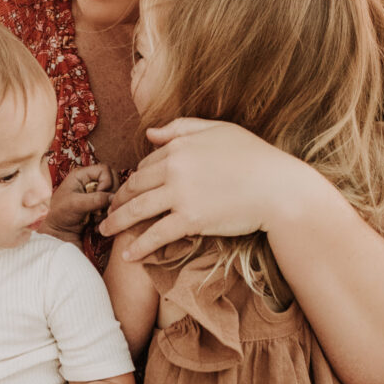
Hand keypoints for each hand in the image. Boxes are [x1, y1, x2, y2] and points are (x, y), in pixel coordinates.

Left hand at [43, 161, 116, 238]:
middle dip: (110, 196)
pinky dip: (107, 215)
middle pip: (113, 181)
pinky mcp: (99, 206)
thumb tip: (113, 198)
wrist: (58, 233)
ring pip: (114, 195)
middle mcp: (90, 182)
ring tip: (96, 217)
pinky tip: (96, 223)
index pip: (105, 170)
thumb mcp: (76, 204)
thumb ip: (95, 199)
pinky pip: (112, 207)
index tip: (100, 194)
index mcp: (81, 175)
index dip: (106, 182)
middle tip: (100, 208)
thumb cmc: (60, 215)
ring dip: (108, 208)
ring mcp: (95, 194)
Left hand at [99, 119, 302, 260]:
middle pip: (135, 186)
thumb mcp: (219, 131)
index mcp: (180, 146)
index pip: (147, 164)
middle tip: (107, 212)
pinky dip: (139, 246)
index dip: (135, 179)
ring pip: (137, 209)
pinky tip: (128, 255)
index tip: (128, 191)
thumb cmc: (256, 157)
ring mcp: (181, 194)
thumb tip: (150, 132)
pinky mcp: (190, 219)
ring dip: (117, 222)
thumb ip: (182, 128)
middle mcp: (175, 168)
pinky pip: (156, 234)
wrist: (279, 188)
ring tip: (105, 232)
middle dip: (117, 200)